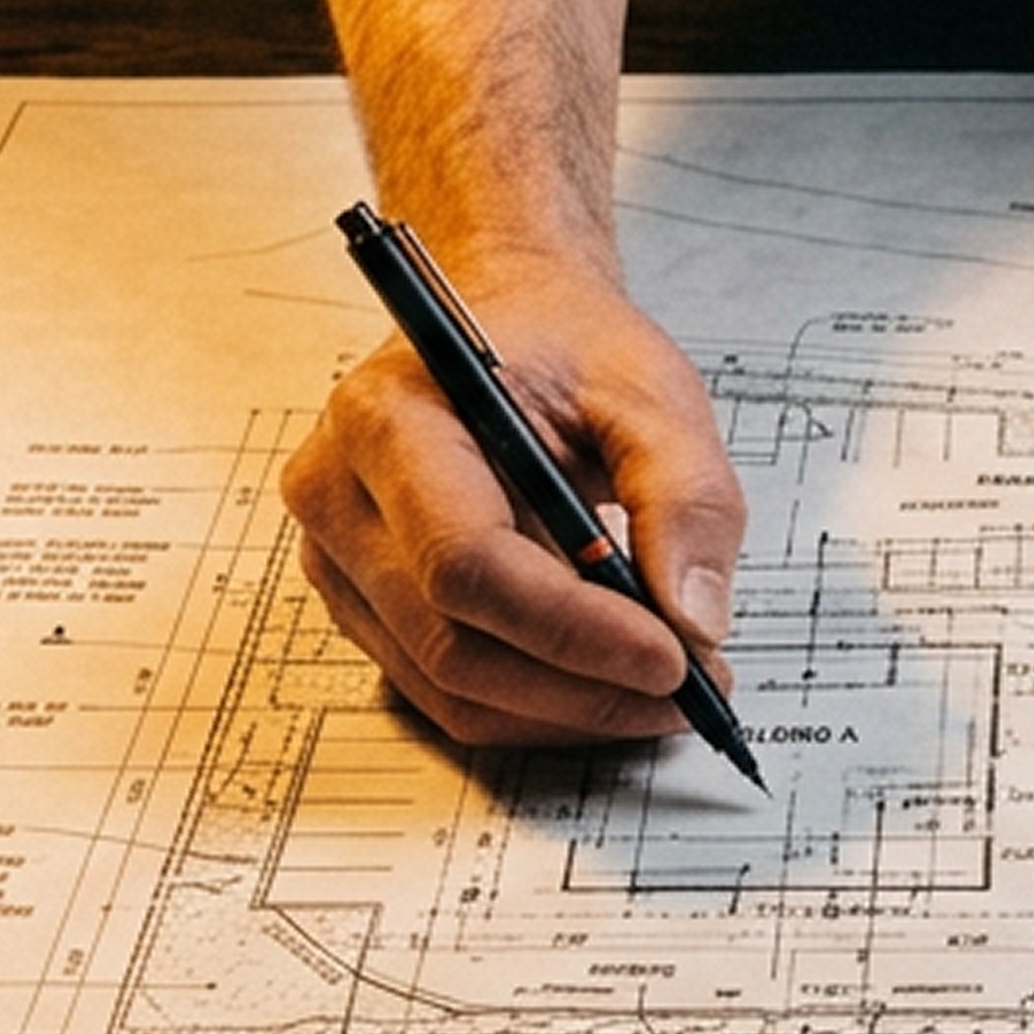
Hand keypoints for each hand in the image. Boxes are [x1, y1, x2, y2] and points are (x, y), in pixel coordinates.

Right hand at [279, 245, 746, 748]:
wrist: (508, 322)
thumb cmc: (567, 348)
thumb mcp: (651, 389)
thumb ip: (687, 495)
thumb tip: (695, 620)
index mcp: (390, 418)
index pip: (468, 560)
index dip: (573, 629)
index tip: (674, 660)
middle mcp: (340, 494)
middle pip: (451, 642)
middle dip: (581, 687)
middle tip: (689, 695)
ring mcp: (338, 558)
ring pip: (446, 685)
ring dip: (564, 711)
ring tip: (661, 693)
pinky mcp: (363, 602)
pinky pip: (442, 688)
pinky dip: (535, 704)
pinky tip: (604, 681)